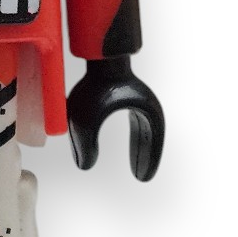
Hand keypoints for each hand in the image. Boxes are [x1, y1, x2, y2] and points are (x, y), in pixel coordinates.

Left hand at [66, 56, 163, 181]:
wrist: (97, 59)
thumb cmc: (95, 84)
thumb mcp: (86, 120)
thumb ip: (84, 144)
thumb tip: (84, 166)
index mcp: (145, 112)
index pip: (153, 141)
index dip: (149, 160)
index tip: (143, 178)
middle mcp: (145, 106)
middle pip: (150, 139)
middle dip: (145, 158)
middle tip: (141, 177)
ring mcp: (137, 101)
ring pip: (143, 132)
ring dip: (140, 149)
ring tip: (137, 169)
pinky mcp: (127, 97)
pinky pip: (136, 125)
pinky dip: (135, 140)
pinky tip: (129, 149)